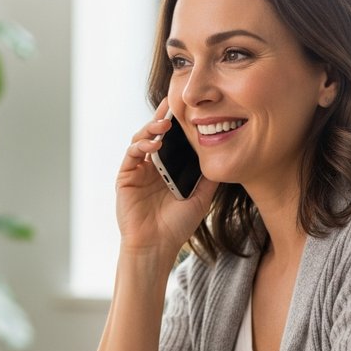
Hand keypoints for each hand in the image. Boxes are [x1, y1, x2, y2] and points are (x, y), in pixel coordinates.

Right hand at [115, 98, 217, 261]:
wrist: (157, 246)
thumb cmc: (178, 225)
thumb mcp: (202, 197)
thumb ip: (209, 176)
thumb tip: (224, 153)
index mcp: (168, 168)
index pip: (172, 140)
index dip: (178, 123)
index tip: (187, 107)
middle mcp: (152, 166)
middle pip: (155, 134)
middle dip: (162, 117)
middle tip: (172, 104)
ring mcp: (137, 170)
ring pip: (141, 139)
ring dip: (152, 128)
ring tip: (165, 124)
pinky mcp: (125, 176)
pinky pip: (131, 154)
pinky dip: (142, 144)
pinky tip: (155, 143)